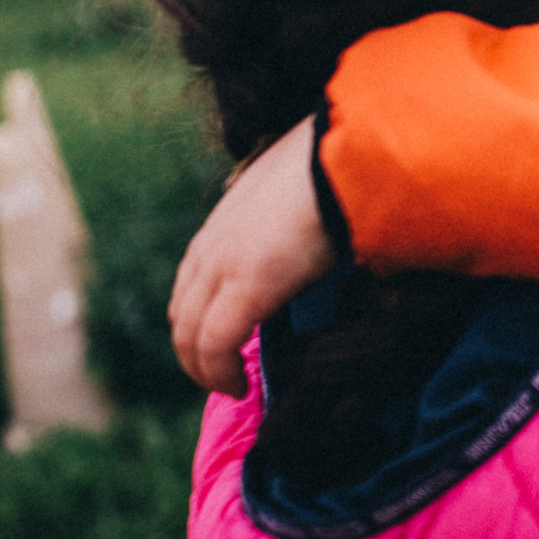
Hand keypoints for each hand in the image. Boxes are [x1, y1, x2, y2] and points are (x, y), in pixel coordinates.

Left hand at [169, 115, 337, 394]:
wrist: (357, 151)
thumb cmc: (348, 164)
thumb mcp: (307, 187)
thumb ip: (299, 210)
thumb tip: (328, 226)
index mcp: (228, 216)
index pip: (194, 277)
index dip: (203, 315)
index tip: (229, 341)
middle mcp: (215, 241)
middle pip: (182, 310)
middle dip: (196, 350)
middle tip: (225, 376)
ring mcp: (225, 262)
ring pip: (189, 332)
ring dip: (204, 367)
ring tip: (231, 387)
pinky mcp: (247, 284)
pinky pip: (216, 343)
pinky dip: (220, 372)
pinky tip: (240, 387)